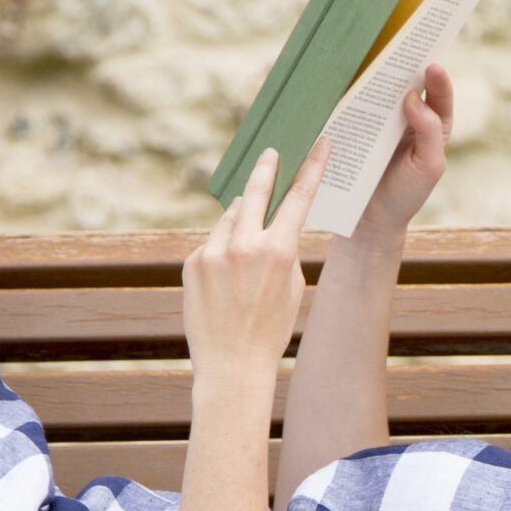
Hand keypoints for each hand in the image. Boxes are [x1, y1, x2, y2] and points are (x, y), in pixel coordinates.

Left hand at [184, 139, 324, 381]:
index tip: (319, 145)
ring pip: (230, 220)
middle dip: (265, 170)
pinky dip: (221, 252)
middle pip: (255, 193)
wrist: (232, 365)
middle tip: (270, 153)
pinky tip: (225, 282)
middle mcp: (244, 245)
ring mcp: (213, 252)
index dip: (311, 168)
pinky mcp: (192, 262)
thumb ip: (283, 251)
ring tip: (245, 259)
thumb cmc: (271, 329)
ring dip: (239, 224)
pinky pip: (211, 244)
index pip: (299, 198)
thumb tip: (269, 226)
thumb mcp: (293, 288)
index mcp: (278, 251)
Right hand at [349, 62, 452, 248]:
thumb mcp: (428, 166)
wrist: (370, 220)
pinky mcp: (357, 126)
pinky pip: (355, 106)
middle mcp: (408, 117)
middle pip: (407, 84)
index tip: (431, 65)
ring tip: (371, 55)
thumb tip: (414, 97)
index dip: (437, 78)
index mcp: (433, 125)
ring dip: (375, 73)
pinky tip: (344, 80)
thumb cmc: (407, 194)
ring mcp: (380, 120)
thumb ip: (430, 132)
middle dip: (405, 63)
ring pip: (380, 91)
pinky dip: (351, 92)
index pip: (439, 95)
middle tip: (400, 44)